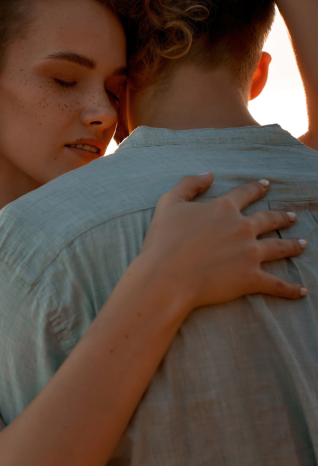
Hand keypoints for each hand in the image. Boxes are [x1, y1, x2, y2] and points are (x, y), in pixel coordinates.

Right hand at [137, 173, 306, 310]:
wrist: (166, 276)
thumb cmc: (163, 240)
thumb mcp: (168, 203)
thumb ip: (189, 184)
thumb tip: (209, 175)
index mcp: (223, 208)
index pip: (245, 193)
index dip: (256, 188)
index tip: (266, 184)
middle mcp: (242, 227)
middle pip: (269, 219)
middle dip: (282, 216)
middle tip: (292, 216)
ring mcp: (250, 253)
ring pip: (279, 247)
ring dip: (293, 245)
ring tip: (303, 244)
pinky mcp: (251, 278)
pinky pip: (277, 284)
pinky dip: (290, 289)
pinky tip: (301, 291)